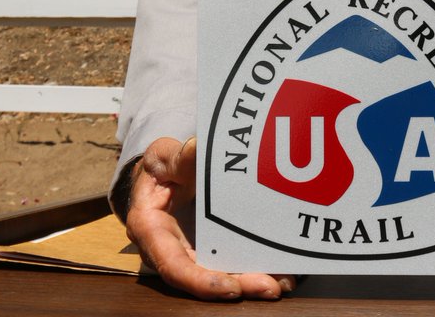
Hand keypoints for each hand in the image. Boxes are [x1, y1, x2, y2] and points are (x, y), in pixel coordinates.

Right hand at [124, 136, 296, 299]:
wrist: (160, 175)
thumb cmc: (160, 168)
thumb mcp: (163, 158)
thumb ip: (179, 157)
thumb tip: (196, 148)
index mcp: (150, 229)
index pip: (172, 265)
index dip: (200, 280)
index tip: (231, 287)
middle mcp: (169, 250)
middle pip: (203, 277)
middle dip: (239, 284)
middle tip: (272, 287)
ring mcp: (190, 253)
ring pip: (220, 275)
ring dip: (252, 281)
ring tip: (283, 281)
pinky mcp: (209, 250)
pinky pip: (230, 264)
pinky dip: (254, 269)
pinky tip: (281, 270)